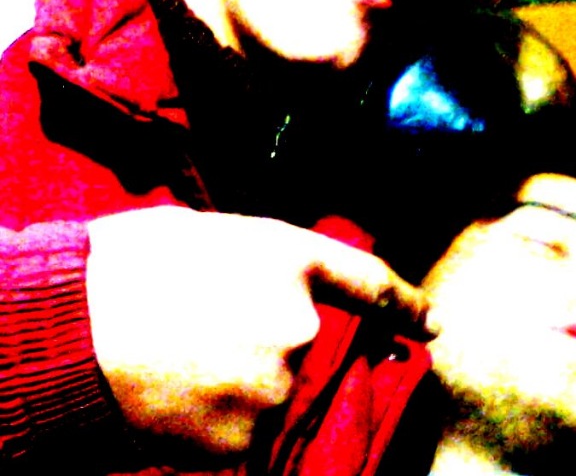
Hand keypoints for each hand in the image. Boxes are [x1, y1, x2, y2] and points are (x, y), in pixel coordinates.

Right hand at [87, 207, 426, 452]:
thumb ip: (265, 259)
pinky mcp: (246, 442)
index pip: (371, 284)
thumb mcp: (211, 232)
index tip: (430, 324)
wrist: (75, 325)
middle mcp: (301, 324)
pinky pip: (252, 438)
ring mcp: (277, 389)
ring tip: (199, 369)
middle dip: (295, 350)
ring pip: (285, 398)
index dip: (406, 305)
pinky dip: (228, 425)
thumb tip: (289, 286)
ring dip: (257, 390)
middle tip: (236, 341)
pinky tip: (188, 399)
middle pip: (323, 352)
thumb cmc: (134, 261)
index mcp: (290, 259)